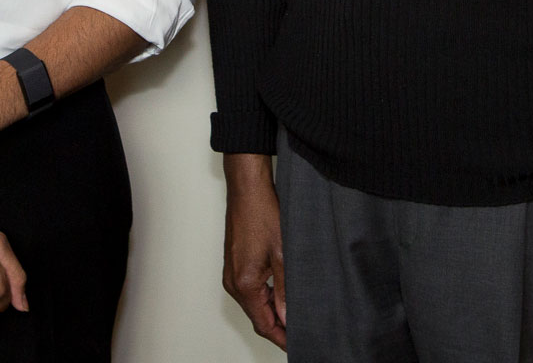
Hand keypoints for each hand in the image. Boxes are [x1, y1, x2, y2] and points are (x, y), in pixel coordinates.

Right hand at [221, 154, 286, 349]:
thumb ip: (285, 291)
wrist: (247, 188)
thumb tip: (288, 318)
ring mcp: (232, 273)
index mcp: (244, 284)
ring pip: (254, 304)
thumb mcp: (283, 255)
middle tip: (301, 331)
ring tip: (294, 314)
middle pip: (257, 317)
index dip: (281, 337)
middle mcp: (233, 282)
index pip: (264, 324)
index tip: (298, 343)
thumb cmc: (262, 213)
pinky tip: (280, 294)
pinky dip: (264, 297)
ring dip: (272, 312)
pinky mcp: (234, 264)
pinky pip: (250, 290)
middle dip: (278, 327)